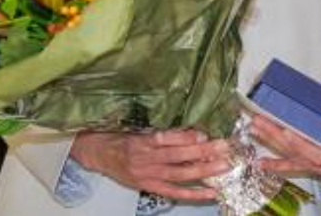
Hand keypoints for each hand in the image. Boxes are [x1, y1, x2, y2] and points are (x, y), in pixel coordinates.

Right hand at [69, 129, 228, 201]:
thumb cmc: (120, 137)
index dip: (183, 138)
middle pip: (175, 157)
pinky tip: (210, 192)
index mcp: (141, 140)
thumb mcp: (137, 128)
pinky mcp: (148, 187)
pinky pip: (173, 192)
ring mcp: (146, 175)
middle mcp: (144, 159)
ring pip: (178, 175)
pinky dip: (193, 193)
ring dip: (202, 171)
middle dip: (202, 153)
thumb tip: (194, 130)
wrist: (97, 154)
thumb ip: (162, 131)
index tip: (203, 135)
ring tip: (222, 167)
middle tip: (223, 147)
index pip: (164, 138)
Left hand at [252, 83, 320, 177]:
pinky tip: (262, 163)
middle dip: (278, 138)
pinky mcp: (314, 166)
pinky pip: (294, 167)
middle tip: (262, 122)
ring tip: (256, 130)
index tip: (287, 132)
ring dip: (273, 144)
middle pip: (301, 153)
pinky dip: (277, 165)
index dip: (302, 144)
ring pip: (294, 158)